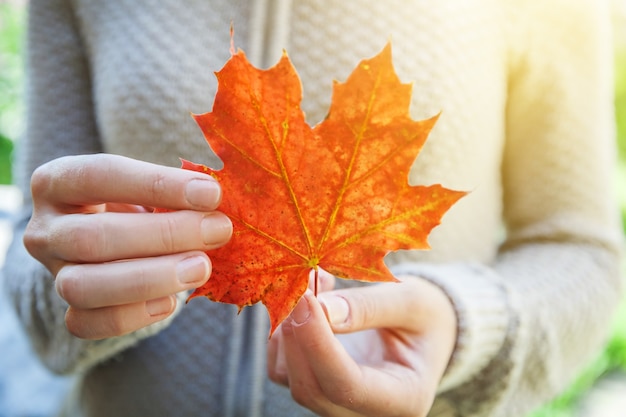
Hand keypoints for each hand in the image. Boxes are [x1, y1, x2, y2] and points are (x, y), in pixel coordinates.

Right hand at [24, 154, 231, 338]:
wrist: (117, 240)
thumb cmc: (140, 203)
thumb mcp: (151, 185)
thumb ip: (177, 190)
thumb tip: (214, 201)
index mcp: (58, 181)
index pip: (99, 176)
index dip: (157, 184)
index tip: (210, 194)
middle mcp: (45, 229)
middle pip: (92, 237)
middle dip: (164, 235)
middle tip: (218, 231)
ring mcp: (53, 274)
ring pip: (84, 287)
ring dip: (151, 279)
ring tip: (201, 268)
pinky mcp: (68, 311)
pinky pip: (89, 324)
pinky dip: (134, 316)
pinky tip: (171, 301)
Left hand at [267, 273, 456, 416]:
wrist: (425, 329)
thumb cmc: (426, 315)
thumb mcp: (412, 302)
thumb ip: (369, 307)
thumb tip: (321, 308)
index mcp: (403, 398)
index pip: (346, 386)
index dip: (319, 344)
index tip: (307, 298)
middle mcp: (366, 411)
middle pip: (312, 389)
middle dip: (298, 335)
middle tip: (301, 284)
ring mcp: (337, 403)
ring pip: (289, 378)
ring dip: (287, 329)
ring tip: (310, 283)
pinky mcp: (316, 385)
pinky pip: (282, 367)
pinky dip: (284, 332)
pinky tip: (308, 301)